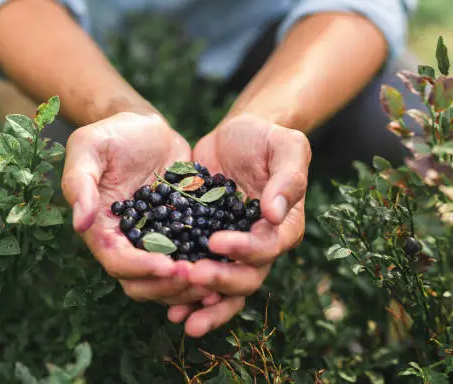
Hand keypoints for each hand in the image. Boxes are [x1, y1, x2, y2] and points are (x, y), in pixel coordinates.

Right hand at [61, 112, 220, 305]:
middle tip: (197, 275)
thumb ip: (80, 183)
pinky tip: (229, 265)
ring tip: (215, 277)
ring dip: (190, 286)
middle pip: (142, 283)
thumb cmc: (111, 134)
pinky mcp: (181, 232)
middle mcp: (128, 243)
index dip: (141, 268)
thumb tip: (81, 223)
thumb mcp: (88, 148)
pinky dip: (206, 268)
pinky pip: (193, 259)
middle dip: (168, 285)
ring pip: (168, 280)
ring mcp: (156, 241)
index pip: (118, 261)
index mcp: (103, 229)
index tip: (168, 265)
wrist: (146, 127)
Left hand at [168, 114, 310, 336]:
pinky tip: (163, 303)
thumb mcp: (286, 147)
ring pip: (223, 289)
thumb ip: (288, 178)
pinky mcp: (203, 243)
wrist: (236, 136)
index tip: (216, 241)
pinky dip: (184, 293)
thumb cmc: (266, 139)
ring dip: (202, 305)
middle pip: (246, 278)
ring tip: (178, 316)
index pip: (268, 247)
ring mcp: (230, 249)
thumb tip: (273, 213)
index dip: (244, 250)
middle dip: (220, 281)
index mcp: (282, 226)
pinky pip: (197, 274)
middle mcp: (259, 245)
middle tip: (192, 276)